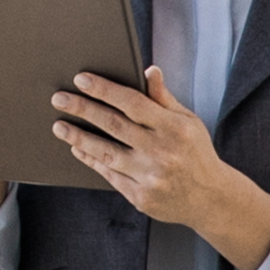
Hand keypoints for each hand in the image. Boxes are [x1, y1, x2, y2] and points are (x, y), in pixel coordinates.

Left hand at [53, 63, 269, 269]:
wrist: (211, 199)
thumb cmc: (196, 153)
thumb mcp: (188, 121)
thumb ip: (164, 98)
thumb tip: (149, 70)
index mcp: (175, 128)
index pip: (132, 102)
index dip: (104, 89)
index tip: (80, 79)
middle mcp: (162, 152)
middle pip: (114, 125)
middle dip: (83, 110)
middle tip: (59, 98)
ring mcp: (151, 177)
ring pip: (106, 153)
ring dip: (79, 137)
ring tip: (59, 126)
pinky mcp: (142, 197)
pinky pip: (109, 175)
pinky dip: (91, 160)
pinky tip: (78, 148)